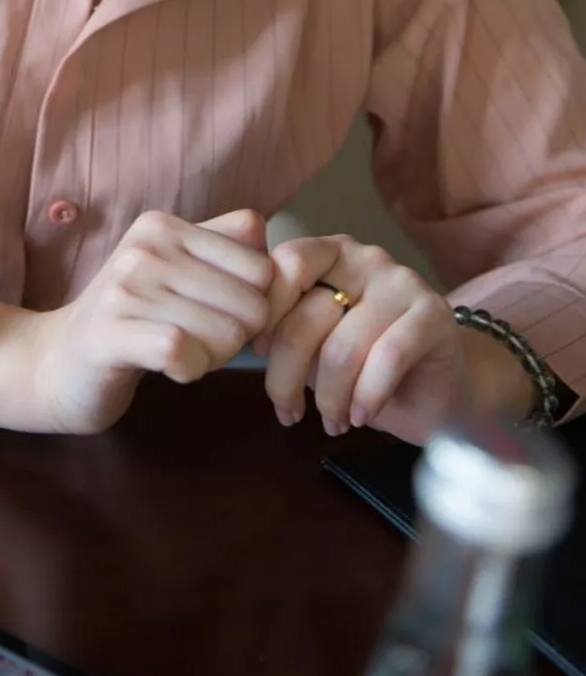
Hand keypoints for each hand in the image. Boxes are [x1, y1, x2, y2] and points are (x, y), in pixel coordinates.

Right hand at [30, 208, 274, 434]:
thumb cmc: (134, 318)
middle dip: (237, 336)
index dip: (258, 303)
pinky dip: (192, 369)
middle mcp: (144, 247)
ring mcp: (124, 288)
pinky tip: (172, 369)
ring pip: (227, 333)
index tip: (223, 317)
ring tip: (180, 353)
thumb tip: (283, 254)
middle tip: (197, 340)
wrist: (58, 361)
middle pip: (252, 303)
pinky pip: (184, 351)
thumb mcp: (177, 269)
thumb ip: (228, 248)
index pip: (262, 265)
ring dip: (213, 358)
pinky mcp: (111, 333)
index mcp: (164, 225)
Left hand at [255, 235, 468, 444]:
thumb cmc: (363, 366)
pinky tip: (361, 416)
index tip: (257, 353)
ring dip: (331, 398)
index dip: (266, 313)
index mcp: (329, 253)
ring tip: (333, 421)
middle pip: (308, 315)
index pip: (286, 265)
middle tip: (288, 414)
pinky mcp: (434, 314)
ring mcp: (403, 282)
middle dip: (288, 376)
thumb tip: (240, 332)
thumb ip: (284, 327)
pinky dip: (367, 396)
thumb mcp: (312, 344)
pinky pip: (388, 357)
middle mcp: (365, 258)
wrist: (434, 390)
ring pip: (344, 346)